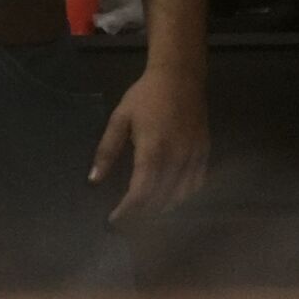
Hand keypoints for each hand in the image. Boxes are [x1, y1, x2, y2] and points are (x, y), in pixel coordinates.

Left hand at [88, 67, 208, 221]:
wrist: (180, 77)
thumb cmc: (145, 96)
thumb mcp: (120, 119)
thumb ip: (107, 150)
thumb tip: (94, 179)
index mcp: (152, 150)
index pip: (140, 193)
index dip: (127, 211)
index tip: (114, 220)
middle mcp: (176, 158)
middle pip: (160, 200)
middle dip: (142, 214)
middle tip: (127, 220)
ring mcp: (193, 158)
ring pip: (180, 197)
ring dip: (161, 208)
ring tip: (145, 212)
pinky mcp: (204, 154)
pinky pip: (195, 186)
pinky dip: (182, 197)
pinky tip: (169, 197)